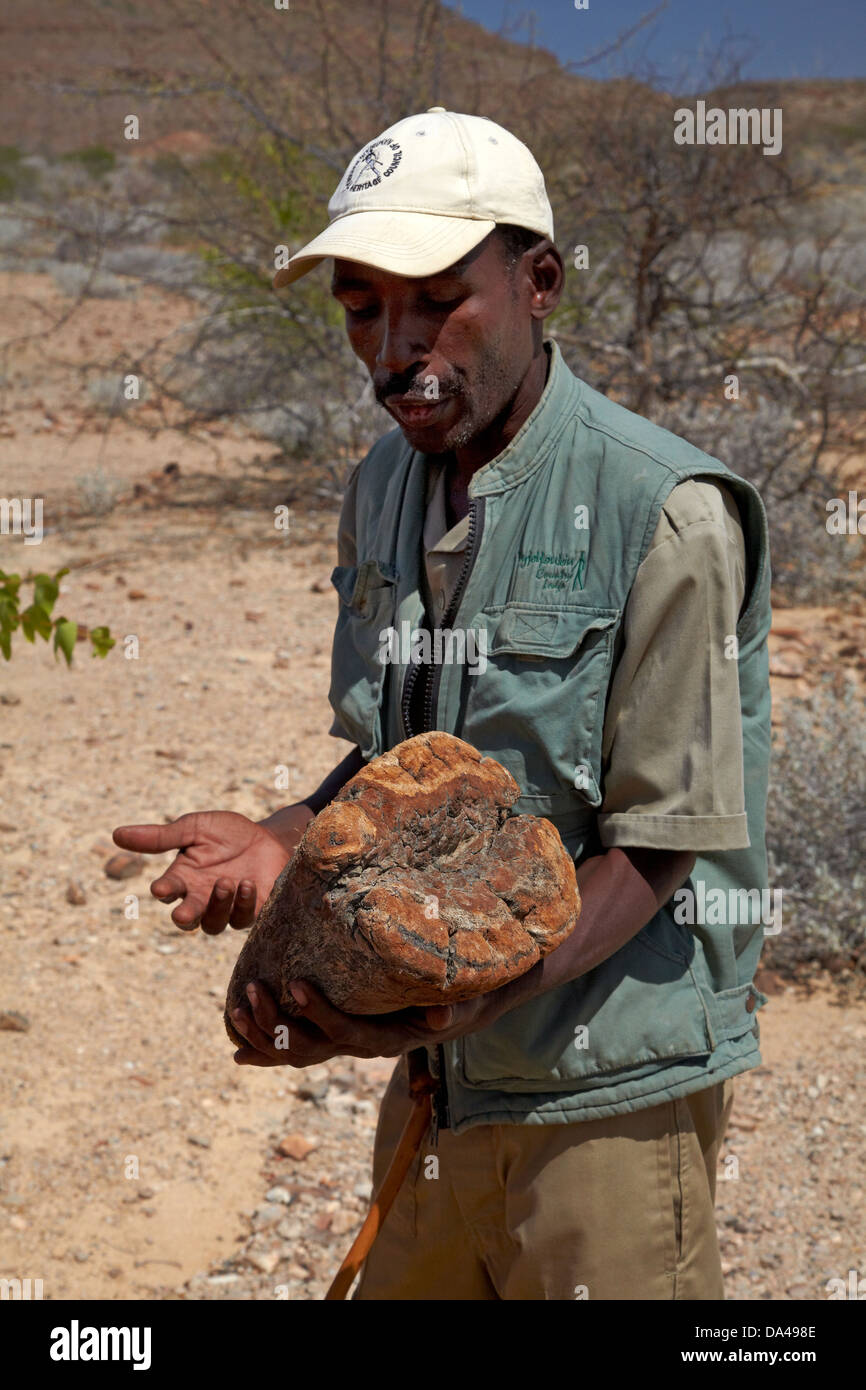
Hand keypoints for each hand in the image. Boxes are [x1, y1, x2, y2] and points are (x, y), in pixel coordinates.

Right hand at [111, 808, 308, 933]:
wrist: (267, 837)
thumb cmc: (227, 833)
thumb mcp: (193, 828)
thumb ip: (160, 837)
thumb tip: (116, 834)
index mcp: (183, 878)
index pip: (167, 891)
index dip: (163, 891)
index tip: (161, 887)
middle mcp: (201, 897)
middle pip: (187, 919)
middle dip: (185, 916)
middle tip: (184, 913)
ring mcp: (226, 907)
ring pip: (214, 923)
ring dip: (218, 906)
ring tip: (226, 882)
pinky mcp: (252, 910)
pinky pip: (243, 918)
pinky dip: (244, 904)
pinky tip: (247, 884)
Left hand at [230, 978, 504, 1066]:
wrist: (451, 1015)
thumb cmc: (456, 1002)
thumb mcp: (461, 1003)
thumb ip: (452, 1010)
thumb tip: (442, 1018)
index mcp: (384, 1039)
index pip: (345, 1031)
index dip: (319, 1012)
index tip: (297, 982)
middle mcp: (360, 1048)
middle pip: (310, 1047)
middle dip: (276, 1022)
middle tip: (252, 989)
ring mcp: (344, 1047)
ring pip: (295, 1054)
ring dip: (263, 1035)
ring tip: (235, 1008)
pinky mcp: (335, 1040)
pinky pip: (296, 1054)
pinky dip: (266, 1052)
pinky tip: (239, 1052)